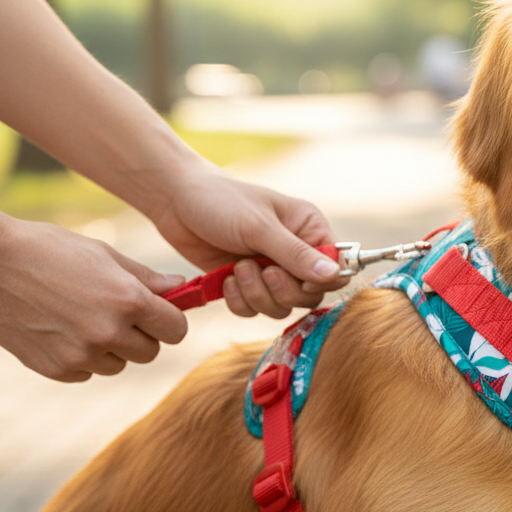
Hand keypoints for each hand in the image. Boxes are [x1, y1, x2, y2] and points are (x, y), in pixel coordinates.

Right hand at [0, 219, 188, 381]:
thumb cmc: (50, 250)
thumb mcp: (104, 254)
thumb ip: (147, 278)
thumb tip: (181, 287)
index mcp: (129, 301)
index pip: (176, 330)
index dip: (170, 321)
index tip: (159, 313)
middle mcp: (109, 333)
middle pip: (151, 353)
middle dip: (142, 335)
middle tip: (118, 314)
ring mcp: (81, 356)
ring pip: (119, 365)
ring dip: (111, 348)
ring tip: (84, 317)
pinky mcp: (56, 370)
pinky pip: (87, 372)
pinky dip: (82, 358)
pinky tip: (62, 329)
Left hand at [146, 164, 348, 318]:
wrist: (176, 201)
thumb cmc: (221, 201)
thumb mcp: (260, 226)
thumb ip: (296, 254)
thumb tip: (334, 275)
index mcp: (309, 229)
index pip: (336, 267)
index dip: (320, 281)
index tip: (296, 277)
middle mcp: (295, 252)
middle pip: (309, 295)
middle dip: (281, 290)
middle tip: (261, 270)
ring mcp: (270, 270)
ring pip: (281, 307)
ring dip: (257, 295)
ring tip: (237, 269)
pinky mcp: (246, 284)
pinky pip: (254, 310)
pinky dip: (240, 301)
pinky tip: (225, 280)